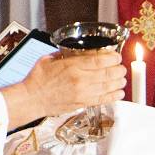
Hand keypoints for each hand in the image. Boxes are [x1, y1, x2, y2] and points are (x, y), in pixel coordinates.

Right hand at [0, 50, 125, 124]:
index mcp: (72, 66)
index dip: (113, 57)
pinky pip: (103, 99)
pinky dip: (114, 96)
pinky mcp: (82, 103)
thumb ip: (65, 54)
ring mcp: (82, 93)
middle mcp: (80, 79)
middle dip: (119, 69)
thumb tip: (76, 50)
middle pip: (108, 73)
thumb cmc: (38, 79)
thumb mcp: (49, 59)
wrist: (32, 98)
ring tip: (122, 79)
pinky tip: (119, 93)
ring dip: (119, 82)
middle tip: (121, 67)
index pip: (100, 60)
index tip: (117, 56)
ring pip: (109, 86)